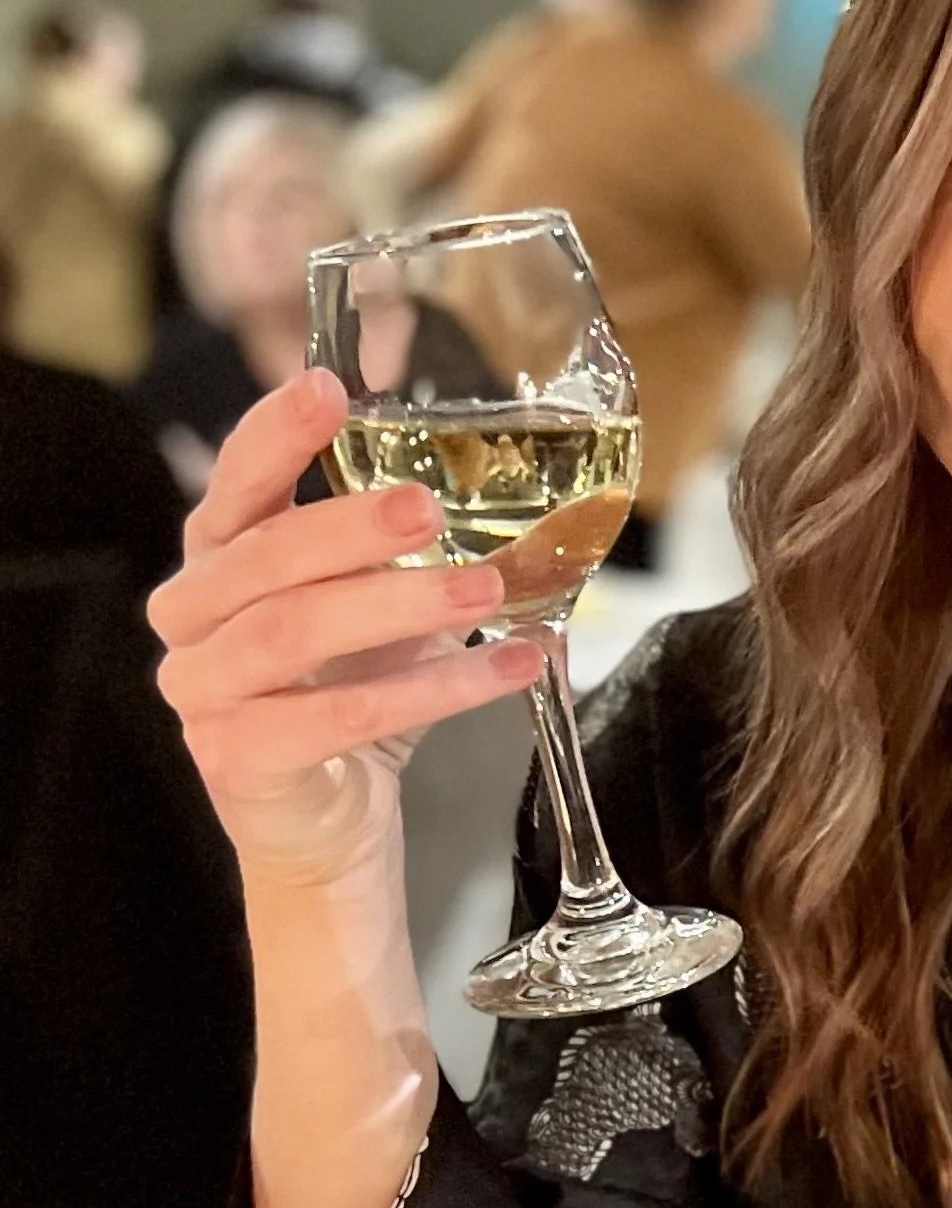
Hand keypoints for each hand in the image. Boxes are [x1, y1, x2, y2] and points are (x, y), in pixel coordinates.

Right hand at [149, 369, 541, 891]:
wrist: (330, 819)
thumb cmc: (348, 696)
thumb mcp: (374, 607)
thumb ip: (396, 550)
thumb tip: (489, 487)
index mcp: (218, 560)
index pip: (235, 482)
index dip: (276, 434)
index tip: (329, 388)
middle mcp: (190, 617)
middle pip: (267, 558)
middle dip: (352, 527)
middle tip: (430, 510)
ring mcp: (201, 692)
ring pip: (296, 633)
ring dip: (399, 607)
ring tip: (484, 591)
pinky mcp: (236, 759)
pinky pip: (337, 717)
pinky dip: (432, 692)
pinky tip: (504, 669)